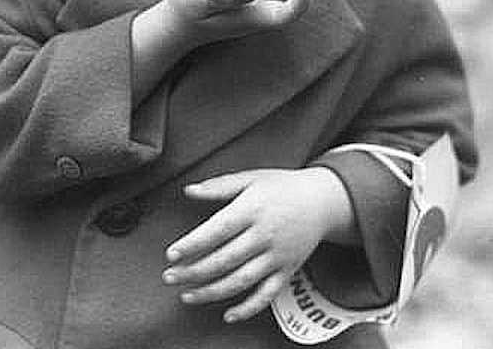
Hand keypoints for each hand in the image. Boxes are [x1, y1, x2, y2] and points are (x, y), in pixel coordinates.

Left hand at [162, 167, 353, 323]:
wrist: (322, 201)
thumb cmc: (282, 187)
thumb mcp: (251, 178)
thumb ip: (219, 186)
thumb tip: (189, 190)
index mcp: (253, 209)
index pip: (218, 229)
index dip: (193, 244)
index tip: (172, 254)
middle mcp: (264, 235)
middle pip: (224, 259)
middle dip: (193, 272)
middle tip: (169, 277)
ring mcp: (276, 256)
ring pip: (241, 281)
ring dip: (211, 292)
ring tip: (187, 296)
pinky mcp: (286, 271)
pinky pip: (267, 295)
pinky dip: (248, 308)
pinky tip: (228, 314)